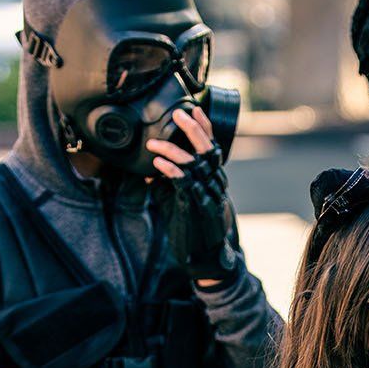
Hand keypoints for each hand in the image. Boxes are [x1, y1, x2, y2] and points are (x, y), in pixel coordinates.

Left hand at [148, 107, 236, 285]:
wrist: (204, 259)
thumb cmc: (193, 229)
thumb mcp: (181, 201)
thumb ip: (170, 184)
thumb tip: (152, 169)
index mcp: (215, 179)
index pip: (213, 147)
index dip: (205, 127)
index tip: (195, 109)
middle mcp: (216, 184)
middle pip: (209, 150)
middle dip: (194, 129)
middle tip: (179, 114)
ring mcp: (210, 195)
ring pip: (196, 164)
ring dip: (174, 150)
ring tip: (154, 143)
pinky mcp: (199, 207)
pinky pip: (186, 184)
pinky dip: (171, 171)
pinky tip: (158, 164)